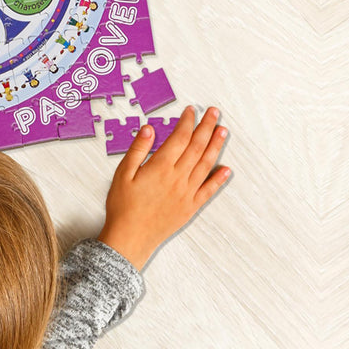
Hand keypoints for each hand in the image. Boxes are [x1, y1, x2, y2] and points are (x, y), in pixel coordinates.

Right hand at [97, 106, 230, 269]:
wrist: (130, 237)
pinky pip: (208, 191)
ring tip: (222, 131)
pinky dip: (219, 179)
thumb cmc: (123, 207)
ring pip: (206, 164)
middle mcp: (177, 178)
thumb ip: (137, 150)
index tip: (191, 111)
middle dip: (206, 127)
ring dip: (216, 146)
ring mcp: (186, 193)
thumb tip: (149, 129)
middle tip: (214, 113)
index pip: (179, 137)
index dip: (187, 122)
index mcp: (160, 167)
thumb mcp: (122, 174)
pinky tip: (226, 170)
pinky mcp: (190, 207)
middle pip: (197, 147)